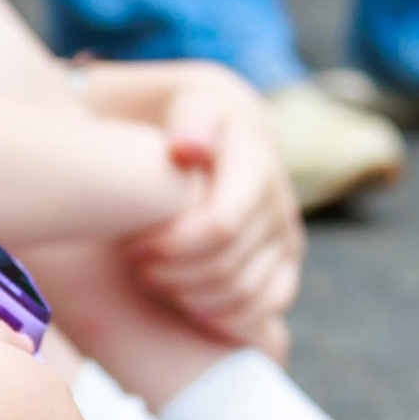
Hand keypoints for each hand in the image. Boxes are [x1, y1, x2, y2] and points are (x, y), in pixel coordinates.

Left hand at [129, 63, 302, 344]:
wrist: (201, 134)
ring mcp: (285, 233)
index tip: (133, 244)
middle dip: (173, 272)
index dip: (173, 246)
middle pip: (226, 264)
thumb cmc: (174, 119)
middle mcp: (277, 200)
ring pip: (245, 290)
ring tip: (155, 279)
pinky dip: (229, 317)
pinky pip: (268, 304)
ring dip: (192, 296)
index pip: (220, 227)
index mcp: (254, 160)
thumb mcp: (182, 102)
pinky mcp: (284, 261)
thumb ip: (189, 120)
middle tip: (136, 263)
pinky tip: (190, 307)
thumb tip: (191, 149)